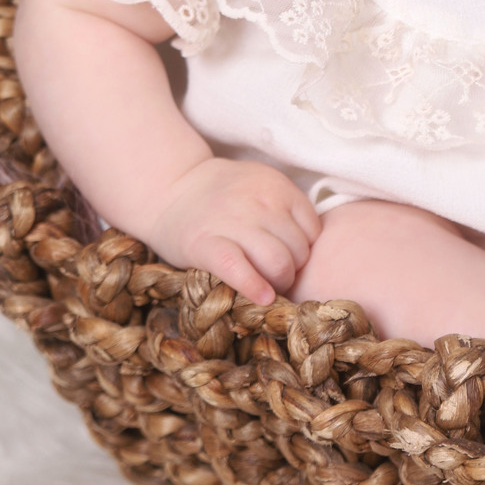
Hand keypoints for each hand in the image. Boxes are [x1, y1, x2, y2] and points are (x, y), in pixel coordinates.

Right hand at [147, 157, 321, 304]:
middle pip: (298, 251)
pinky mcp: (206, 243)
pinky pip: (239, 270)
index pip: (313, 230)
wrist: (172, 186)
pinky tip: (261, 298)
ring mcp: (233, 221)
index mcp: (277, 185)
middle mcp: (259, 201)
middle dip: (292, 272)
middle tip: (278, 279)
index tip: (291, 258)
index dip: (305, 251)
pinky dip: (254, 287)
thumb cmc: (223, 195)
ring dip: (278, 283)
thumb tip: (313, 248)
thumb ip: (286, 209)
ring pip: (277, 263)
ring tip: (269, 288)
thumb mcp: (261, 186)